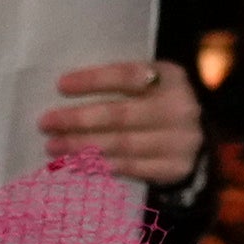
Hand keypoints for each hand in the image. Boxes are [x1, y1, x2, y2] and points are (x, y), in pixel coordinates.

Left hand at [39, 59, 205, 190]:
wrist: (197, 138)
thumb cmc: (158, 104)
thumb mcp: (150, 84)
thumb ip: (120, 84)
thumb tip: (66, 90)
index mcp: (170, 77)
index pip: (128, 76)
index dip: (93, 81)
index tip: (61, 86)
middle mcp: (179, 108)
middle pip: (121, 115)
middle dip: (79, 119)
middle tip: (46, 122)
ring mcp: (180, 141)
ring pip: (122, 144)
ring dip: (82, 146)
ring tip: (54, 146)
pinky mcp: (175, 168)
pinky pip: (131, 168)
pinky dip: (101, 165)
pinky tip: (78, 163)